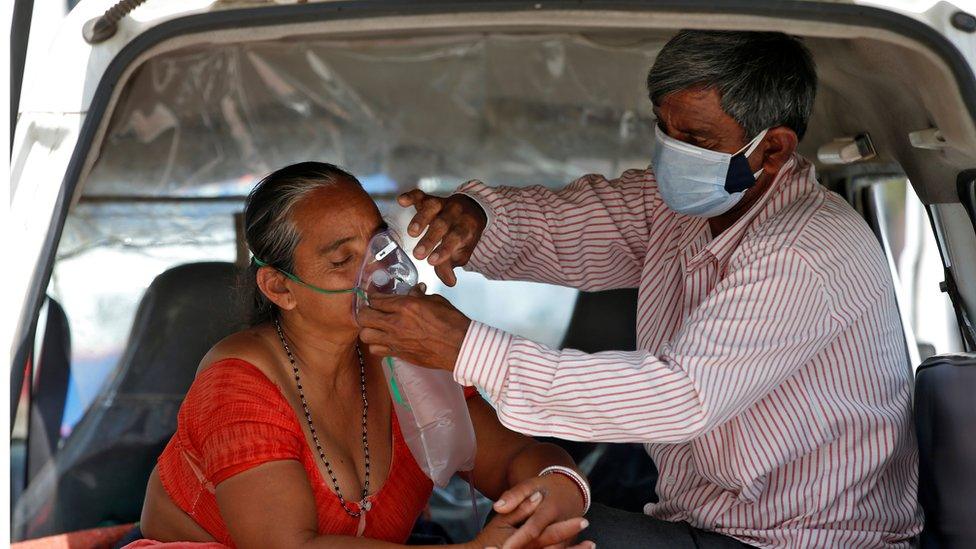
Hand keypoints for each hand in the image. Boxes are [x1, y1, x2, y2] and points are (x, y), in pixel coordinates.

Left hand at [358, 285, 469, 370]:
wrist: (460, 347)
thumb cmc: (452, 323)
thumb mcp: (436, 301)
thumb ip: (419, 295)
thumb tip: (414, 290)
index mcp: (406, 306)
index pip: (376, 299)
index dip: (373, 297)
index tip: (375, 297)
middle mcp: (396, 323)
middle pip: (363, 316)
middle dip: (365, 311)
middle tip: (372, 311)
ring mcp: (395, 340)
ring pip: (365, 335)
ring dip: (369, 329)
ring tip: (376, 326)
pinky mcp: (398, 353)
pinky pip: (376, 350)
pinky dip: (377, 345)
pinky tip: (385, 340)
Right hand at [399, 189, 487, 285]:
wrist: (472, 210)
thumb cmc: (463, 236)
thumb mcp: (461, 252)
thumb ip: (450, 265)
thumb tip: (449, 282)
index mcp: (466, 227)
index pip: (456, 238)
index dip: (445, 250)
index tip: (432, 261)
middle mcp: (455, 213)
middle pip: (442, 224)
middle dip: (430, 239)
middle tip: (418, 254)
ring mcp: (443, 204)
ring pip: (433, 207)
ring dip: (421, 219)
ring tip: (412, 233)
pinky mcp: (430, 198)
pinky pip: (421, 195)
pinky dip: (411, 196)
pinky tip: (402, 201)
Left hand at [468, 490, 590, 548]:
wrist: (573, 491)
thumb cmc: (547, 488)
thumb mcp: (531, 485)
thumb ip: (514, 496)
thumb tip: (498, 507)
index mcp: (550, 510)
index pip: (533, 528)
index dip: (518, 540)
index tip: (504, 548)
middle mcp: (561, 525)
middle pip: (543, 544)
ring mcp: (566, 537)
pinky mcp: (566, 543)